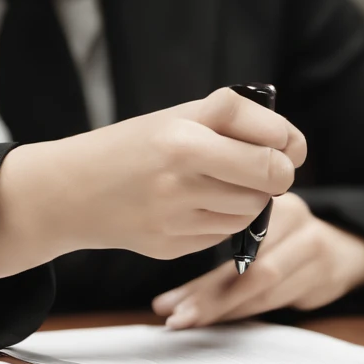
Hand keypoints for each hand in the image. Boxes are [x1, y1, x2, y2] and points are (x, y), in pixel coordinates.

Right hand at [0, 86, 306, 277]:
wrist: (71, 190)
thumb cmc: (134, 145)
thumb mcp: (177, 116)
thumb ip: (233, 122)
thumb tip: (292, 147)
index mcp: (184, 135)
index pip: (272, 142)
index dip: (290, 144)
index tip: (287, 145)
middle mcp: (180, 176)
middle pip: (270, 180)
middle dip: (277, 174)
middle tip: (266, 168)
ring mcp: (175, 216)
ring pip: (252, 212)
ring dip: (251, 199)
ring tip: (223, 183)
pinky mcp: (172, 246)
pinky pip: (224, 236)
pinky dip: (223, 221)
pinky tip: (197, 205)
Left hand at [151, 193, 363, 326]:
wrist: (344, 248)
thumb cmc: (284, 241)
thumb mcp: (257, 235)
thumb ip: (219, 264)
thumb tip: (165, 300)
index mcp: (275, 203)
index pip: (232, 242)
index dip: (199, 278)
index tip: (165, 303)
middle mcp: (298, 222)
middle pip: (251, 269)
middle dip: (210, 299)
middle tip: (177, 318)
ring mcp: (315, 250)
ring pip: (265, 288)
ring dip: (227, 310)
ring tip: (191, 322)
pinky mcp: (325, 277)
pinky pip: (281, 300)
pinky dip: (249, 312)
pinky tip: (223, 322)